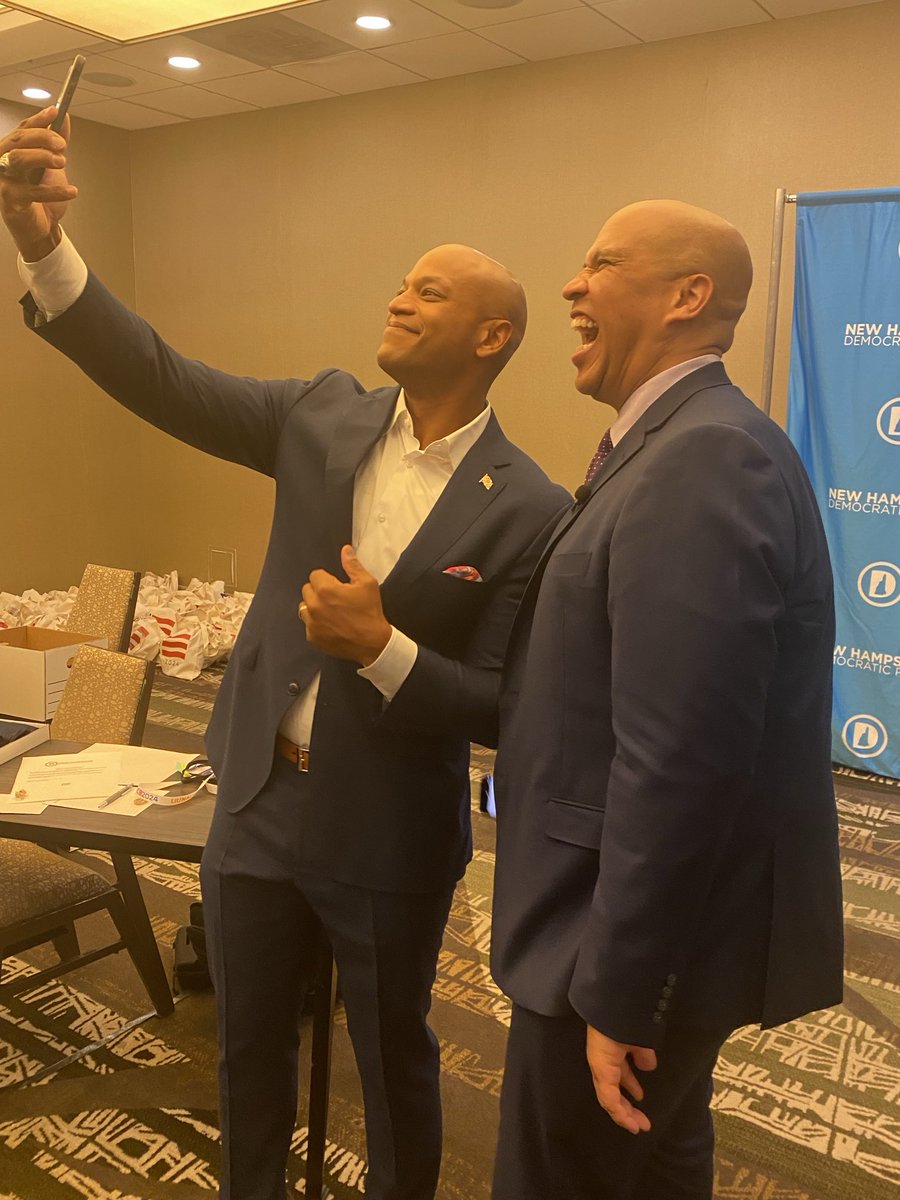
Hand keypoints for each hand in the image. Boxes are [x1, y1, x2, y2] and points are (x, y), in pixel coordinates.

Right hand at [0, 107, 77, 260]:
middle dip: (42, 137)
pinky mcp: (11, 200)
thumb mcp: (51, 167)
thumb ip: (55, 144)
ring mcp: (4, 181)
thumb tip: (63, 119)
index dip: (38, 120)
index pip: (22, 130)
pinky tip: (72, 191)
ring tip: (62, 162)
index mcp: (11, 152)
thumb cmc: (41, 198)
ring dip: (42, 156)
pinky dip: (56, 190)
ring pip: (18, 159)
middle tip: (62, 144)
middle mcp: (3, 163)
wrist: (40, 229)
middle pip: (18, 141)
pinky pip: (33, 191)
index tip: (56, 111)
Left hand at [299, 545, 391, 664]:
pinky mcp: (312, 637)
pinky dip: (316, 623)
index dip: (327, 579)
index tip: (337, 587)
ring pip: (304, 607)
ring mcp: (311, 623)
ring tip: (331, 612)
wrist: (373, 643)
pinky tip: (331, 625)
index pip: (315, 575)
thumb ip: (353, 565)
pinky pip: (308, 624)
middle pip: (307, 590)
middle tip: (335, 599)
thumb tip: (345, 549)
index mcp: (325, 590)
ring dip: (314, 607)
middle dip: (319, 591)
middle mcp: (314, 605)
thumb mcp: (367, 584)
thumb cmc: (370, 612)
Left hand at [586, 1025, 656, 1134]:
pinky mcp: (601, 1071)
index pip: (618, 1075)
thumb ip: (642, 1053)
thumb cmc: (626, 1018)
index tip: (641, 1099)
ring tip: (637, 1125)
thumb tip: (648, 1066)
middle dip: (628, 1107)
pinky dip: (619, 1112)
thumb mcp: (638, 1039)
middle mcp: (603, 1062)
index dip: (629, 1088)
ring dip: (624, 1114)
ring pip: (610, 1099)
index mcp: (611, 1052)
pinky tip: (629, 1121)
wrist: (614, 1004)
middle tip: (642, 1121)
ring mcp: (600, 1067)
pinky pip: (608, 1098)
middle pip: (613, 1091)